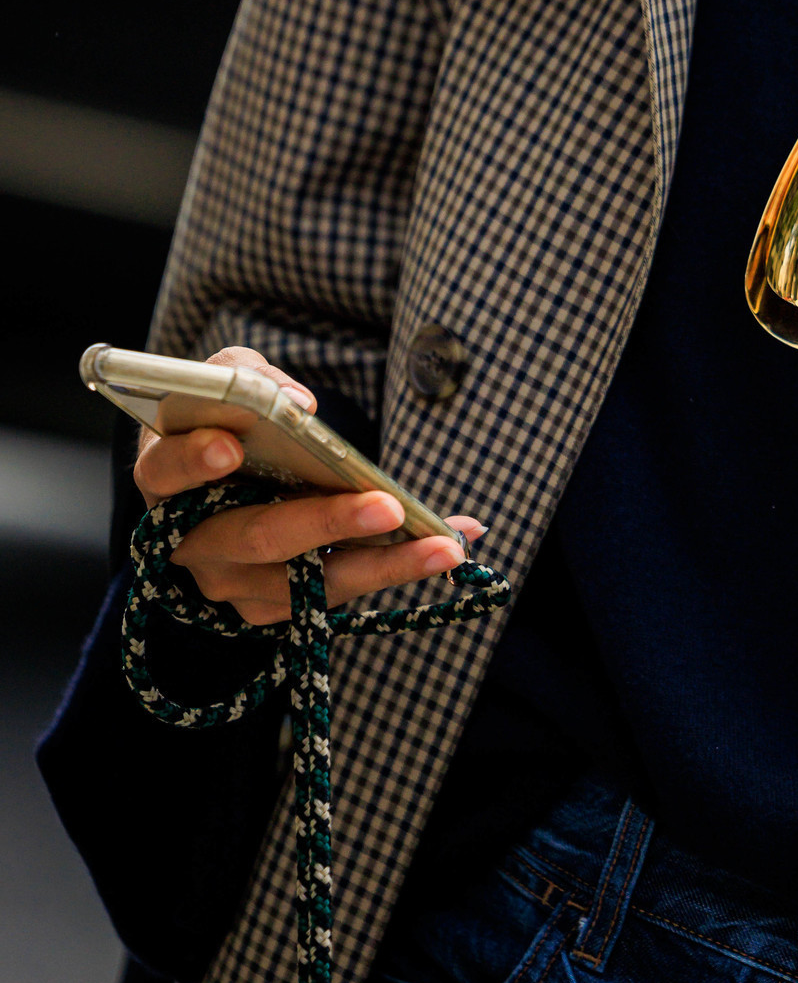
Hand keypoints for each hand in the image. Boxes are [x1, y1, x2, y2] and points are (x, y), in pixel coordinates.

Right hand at [133, 346, 481, 627]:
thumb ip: (253, 378)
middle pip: (255, 538)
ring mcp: (229, 581)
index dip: (195, 460)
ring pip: (302, 587)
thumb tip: (300, 406)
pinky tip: (447, 547)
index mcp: (165, 475)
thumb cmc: (224, 413)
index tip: (234, 445)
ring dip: (379, 568)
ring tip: (443, 547)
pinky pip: (332, 598)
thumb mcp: (229, 377)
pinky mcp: (269, 605)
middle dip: (324, 523)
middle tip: (387, 507)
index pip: (167, 470)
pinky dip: (393, 573)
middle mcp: (189, 539)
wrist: (219, 471)